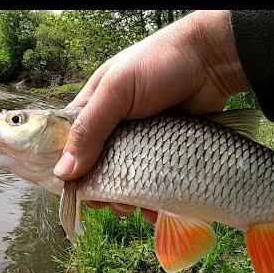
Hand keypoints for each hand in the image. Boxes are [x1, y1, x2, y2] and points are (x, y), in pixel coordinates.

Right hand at [53, 10, 250, 222]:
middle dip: (102, 189)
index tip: (77, 193)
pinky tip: (154, 210)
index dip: (71, 170)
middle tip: (110, 204)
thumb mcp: (117, 90)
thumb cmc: (159, 64)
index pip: (72, 144)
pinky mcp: (167, 150)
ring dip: (127, 198)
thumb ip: (90, 129)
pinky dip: (153, 198)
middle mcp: (116, 127)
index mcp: (95, 108)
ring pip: (128, 178)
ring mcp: (143, 141)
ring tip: (133, 208)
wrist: (210, 62)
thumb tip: (63, 173)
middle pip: (100, 167)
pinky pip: (155, 179)